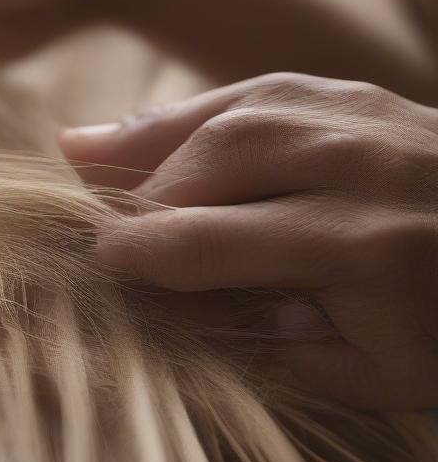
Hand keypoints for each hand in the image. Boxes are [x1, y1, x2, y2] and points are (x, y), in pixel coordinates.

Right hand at [59, 72, 437, 409]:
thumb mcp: (374, 373)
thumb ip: (268, 341)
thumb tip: (174, 303)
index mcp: (366, 248)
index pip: (210, 242)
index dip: (138, 252)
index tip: (95, 264)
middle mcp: (361, 165)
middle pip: (211, 162)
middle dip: (138, 195)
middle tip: (91, 221)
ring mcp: (366, 115)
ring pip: (230, 112)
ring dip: (152, 139)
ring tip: (88, 156)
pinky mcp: (363, 93)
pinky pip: (259, 88)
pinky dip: (197, 107)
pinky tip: (152, 125)